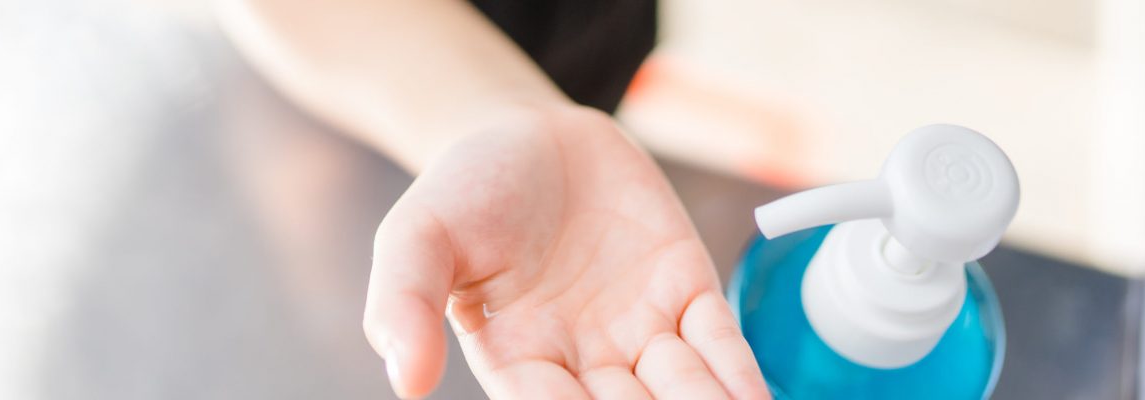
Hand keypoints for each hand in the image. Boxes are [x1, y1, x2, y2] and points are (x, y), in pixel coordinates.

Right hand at [363, 105, 768, 398]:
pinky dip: (739, 376)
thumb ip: (405, 303)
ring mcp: (640, 328)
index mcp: (519, 362)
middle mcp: (585, 360)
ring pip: (681, 389)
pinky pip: (719, 342)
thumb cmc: (463, 189)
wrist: (526, 130)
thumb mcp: (416, 238)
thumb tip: (404, 380)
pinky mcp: (683, 288)